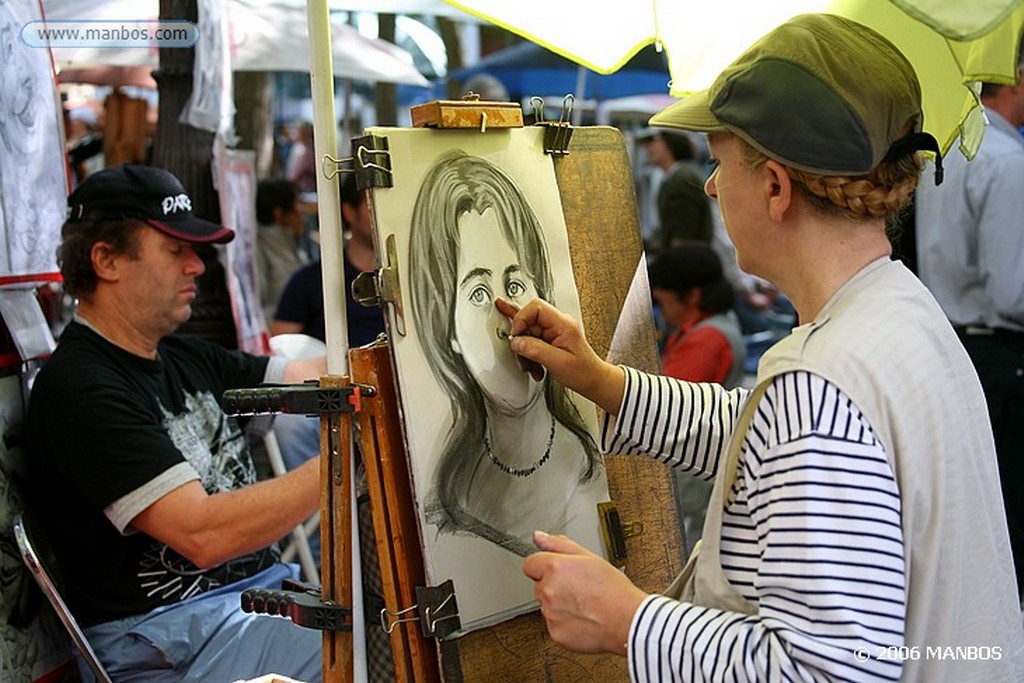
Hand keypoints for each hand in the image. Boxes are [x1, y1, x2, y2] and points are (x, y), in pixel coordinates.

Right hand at [495, 298, 624, 414]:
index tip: (516, 336)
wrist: (592, 380)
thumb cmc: (583, 372)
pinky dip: (527, 352)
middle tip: (522, 356)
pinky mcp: (549, 339)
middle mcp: (558, 324)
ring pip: (527, 333)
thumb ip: (535, 350)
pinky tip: (526, 358)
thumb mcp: (558, 362)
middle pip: (528, 321)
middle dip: (521, 340)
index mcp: (563, 324)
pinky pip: (531, 340)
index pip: (536, 307)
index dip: (521, 319)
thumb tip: (516, 341)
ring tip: (531, 366)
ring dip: (524, 351)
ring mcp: (553, 331)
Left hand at [523, 530, 647, 654]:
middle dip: (554, 585)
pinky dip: (565, 622)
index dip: (544, 566)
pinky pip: (554, 624)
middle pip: (540, 585)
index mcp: (555, 568)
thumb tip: (539, 537)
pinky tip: (583, 618)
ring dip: (559, 604)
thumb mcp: (589, 557)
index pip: (530, 564)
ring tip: (584, 604)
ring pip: (547, 605)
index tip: (557, 571)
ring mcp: (550, 613)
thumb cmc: (613, 590)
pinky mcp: (555, 632)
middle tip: (578, 588)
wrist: (627, 621)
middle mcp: (548, 590)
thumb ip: (559, 545)